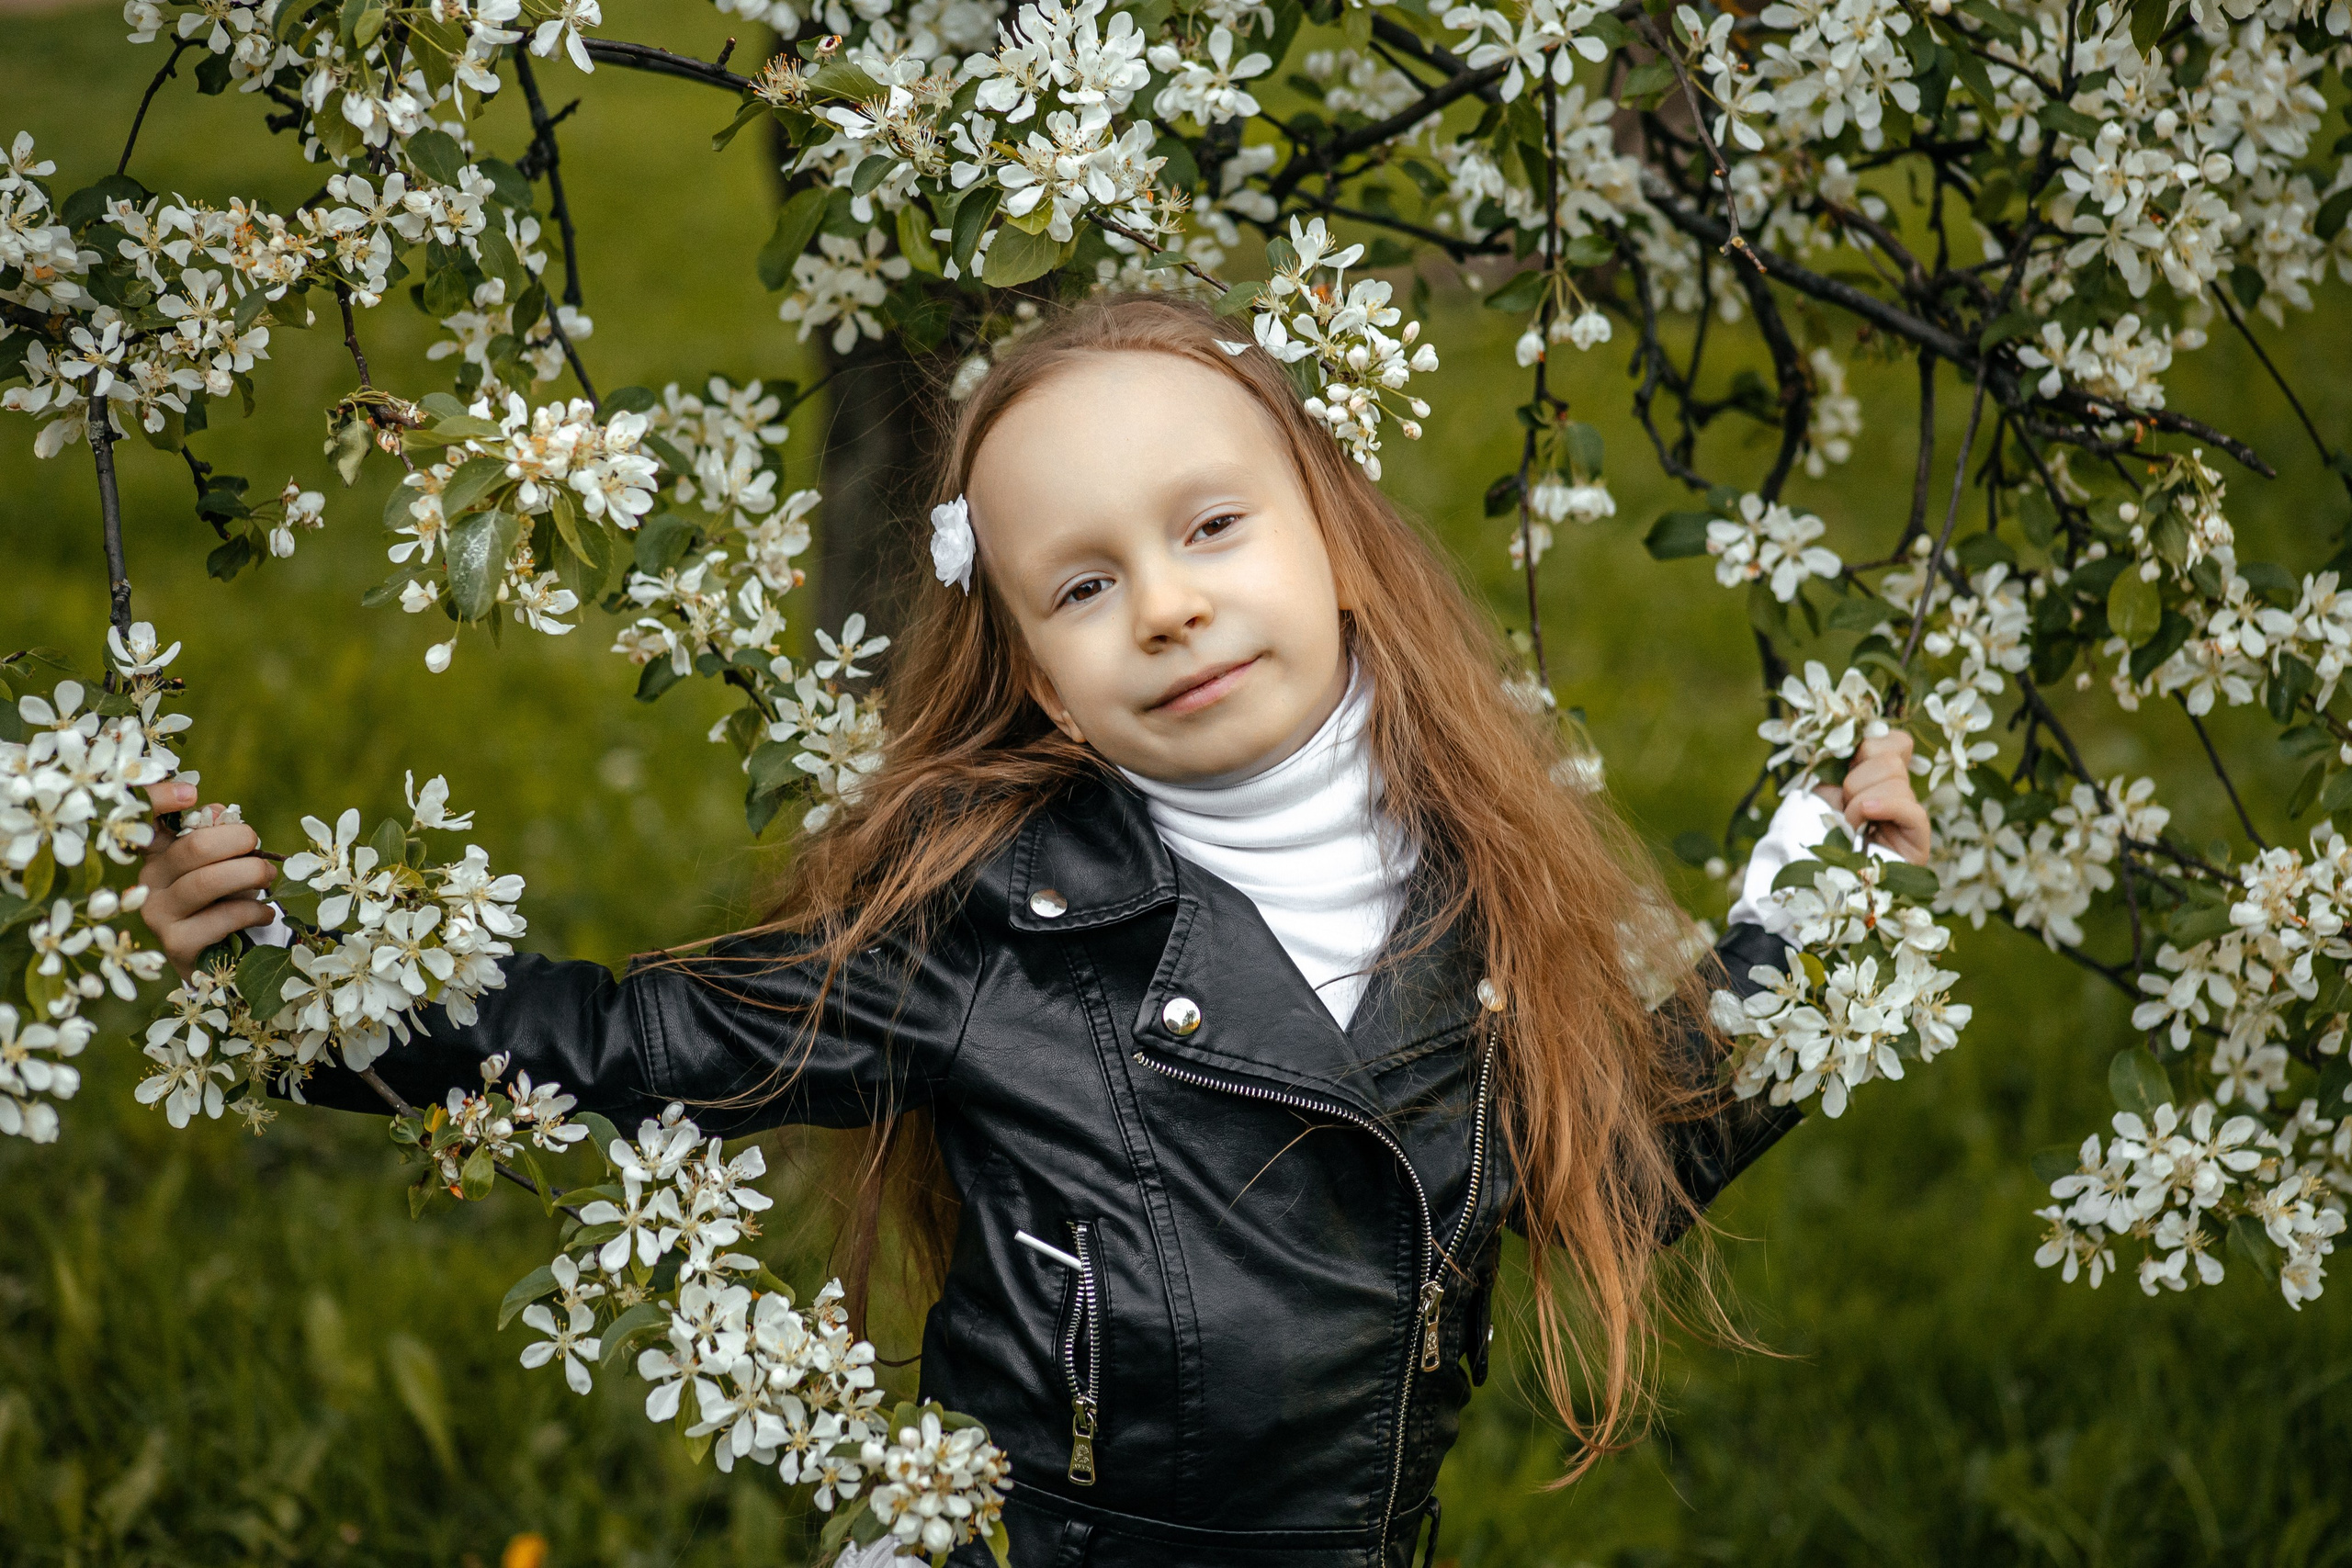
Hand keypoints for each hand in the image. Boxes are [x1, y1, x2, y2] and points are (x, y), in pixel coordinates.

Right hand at [137, 779, 278, 979]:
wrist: (218, 955)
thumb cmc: (223, 898)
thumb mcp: (223, 863)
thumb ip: (219, 834)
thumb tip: (220, 813)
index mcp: (158, 852)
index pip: (144, 818)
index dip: (158, 799)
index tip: (191, 794)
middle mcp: (149, 879)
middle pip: (194, 847)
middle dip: (240, 844)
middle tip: (264, 855)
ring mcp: (157, 913)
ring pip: (206, 882)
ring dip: (250, 875)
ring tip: (268, 879)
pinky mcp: (175, 943)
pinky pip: (222, 918)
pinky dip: (253, 911)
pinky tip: (265, 913)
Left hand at [1814, 731, 1930, 865]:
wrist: (1813, 868)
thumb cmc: (1818, 825)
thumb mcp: (1826, 784)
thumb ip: (1843, 758)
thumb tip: (1854, 737)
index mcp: (1880, 774)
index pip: (1895, 741)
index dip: (1866, 749)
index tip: (1843, 769)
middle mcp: (1900, 791)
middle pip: (1890, 759)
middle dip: (1855, 781)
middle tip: (1842, 806)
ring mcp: (1911, 814)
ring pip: (1896, 782)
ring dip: (1859, 803)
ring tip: (1848, 825)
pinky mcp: (1918, 838)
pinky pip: (1911, 810)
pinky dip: (1886, 807)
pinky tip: (1867, 818)